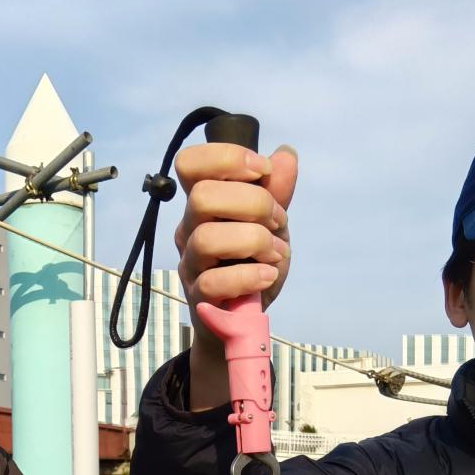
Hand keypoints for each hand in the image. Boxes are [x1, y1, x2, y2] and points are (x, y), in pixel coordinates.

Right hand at [174, 142, 296, 408]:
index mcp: (203, 202)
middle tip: (276, 221)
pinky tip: (268, 276)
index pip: (189, 163)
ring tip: (274, 253)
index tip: (260, 171)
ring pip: (207, 238)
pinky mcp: (199, 297)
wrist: (241, 319)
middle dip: (252, 203)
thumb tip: (285, 155)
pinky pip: (215, 282)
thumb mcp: (271, 224)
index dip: (225, 157)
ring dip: (253, 241)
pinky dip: (250, 276)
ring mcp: (191, 263)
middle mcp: (189, 228)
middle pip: (201, 197)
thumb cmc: (251, 264)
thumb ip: (276, 191)